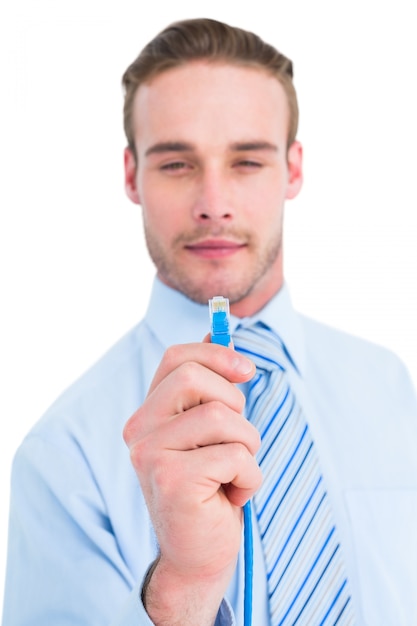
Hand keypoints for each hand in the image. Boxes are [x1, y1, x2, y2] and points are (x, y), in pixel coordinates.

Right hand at [123, 340, 260, 624]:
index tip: (247, 372)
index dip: (216, 355)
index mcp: (148, 414)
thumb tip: (217, 329)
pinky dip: (249, 477)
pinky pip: (235, 456)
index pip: (176, 358)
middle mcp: (139, 430)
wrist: (199, 554)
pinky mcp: (172, 481)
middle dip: (234, 405)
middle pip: (194, 378)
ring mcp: (151, 455)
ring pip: (223, 418)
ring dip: (248, 447)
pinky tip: (232, 497)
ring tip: (235, 474)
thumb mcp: (209, 431)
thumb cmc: (210, 487)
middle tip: (237, 440)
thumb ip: (208, 386)